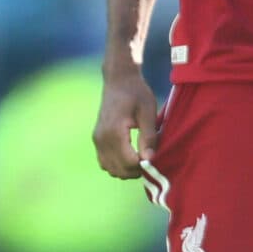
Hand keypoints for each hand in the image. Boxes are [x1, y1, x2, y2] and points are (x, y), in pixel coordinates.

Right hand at [93, 61, 159, 180]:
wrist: (119, 80)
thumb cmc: (137, 93)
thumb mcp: (148, 113)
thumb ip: (149, 136)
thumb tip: (149, 159)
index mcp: (114, 132)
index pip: (128, 162)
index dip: (143, 166)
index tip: (155, 158)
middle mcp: (101, 139)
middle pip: (118, 169)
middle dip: (135, 171)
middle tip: (150, 160)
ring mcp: (97, 140)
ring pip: (109, 168)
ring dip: (126, 170)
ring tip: (141, 158)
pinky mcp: (96, 139)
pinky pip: (104, 161)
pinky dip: (117, 164)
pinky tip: (131, 156)